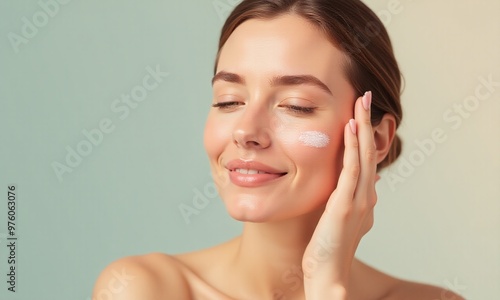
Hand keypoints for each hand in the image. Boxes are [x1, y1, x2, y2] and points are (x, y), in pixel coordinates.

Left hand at [302, 91, 377, 298]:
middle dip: (368, 123)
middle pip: (369, 152)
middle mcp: (366, 196)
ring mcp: (359, 200)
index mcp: (363, 198)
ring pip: (364, 155)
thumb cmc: (328, 249)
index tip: (359, 113)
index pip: (366, 160)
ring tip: (362, 101)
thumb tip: (354, 185)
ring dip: (363, 126)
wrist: (328, 275)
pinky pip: (351, 169)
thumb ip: (346, 200)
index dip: (364, 135)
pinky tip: (350, 127)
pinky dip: (353, 146)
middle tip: (367, 96)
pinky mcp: (345, 205)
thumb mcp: (339, 219)